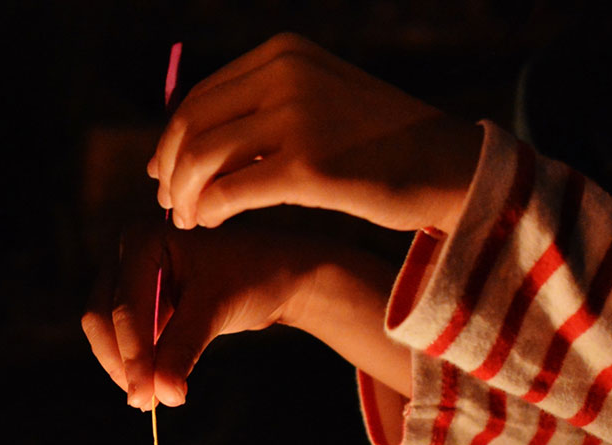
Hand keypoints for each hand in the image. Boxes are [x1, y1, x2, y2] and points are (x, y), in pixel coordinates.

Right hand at [82, 221, 411, 408]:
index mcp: (143, 239)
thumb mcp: (216, 310)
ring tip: (151, 399)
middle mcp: (126, 251)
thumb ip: (184, 349)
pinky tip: (154, 384)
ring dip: (125, 365)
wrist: (275, 273)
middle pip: (102, 316)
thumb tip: (162, 393)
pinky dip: (135, 360)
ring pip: (106, 329)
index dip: (133, 355)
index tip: (146, 395)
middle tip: (145, 402)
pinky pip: (122, 335)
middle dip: (122, 361)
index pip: (126, 306)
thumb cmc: (252, 276)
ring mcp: (127, 274)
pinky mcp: (137, 298)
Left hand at [148, 33, 480, 234]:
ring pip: (201, 159)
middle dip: (170, 169)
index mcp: (283, 53)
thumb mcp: (317, 99)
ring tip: (188, 218)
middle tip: (170, 203)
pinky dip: (208, 210)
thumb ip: (261, 108)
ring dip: (184, 195)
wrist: (448, 165)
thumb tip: (185, 144)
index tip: (164, 174)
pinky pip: (228, 192)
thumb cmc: (379, 145)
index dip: (171, 141)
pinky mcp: (306, 167)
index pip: (199, 98)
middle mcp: (285, 75)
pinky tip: (210, 223)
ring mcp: (296, 117)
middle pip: (191, 126)